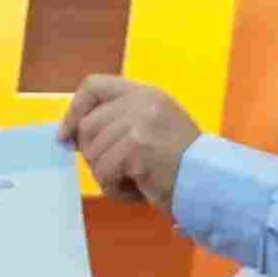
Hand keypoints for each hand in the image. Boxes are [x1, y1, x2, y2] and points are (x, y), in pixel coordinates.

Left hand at [59, 76, 201, 207]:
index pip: (93, 85)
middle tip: (116, 172)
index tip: (65, 137)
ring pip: (93, 152)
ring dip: (107, 177)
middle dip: (93, 156)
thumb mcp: (153, 128)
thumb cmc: (182, 164)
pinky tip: (137, 191)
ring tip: (133, 182)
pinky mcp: (137, 146)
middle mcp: (141, 101)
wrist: (211, 183)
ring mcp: (139, 122)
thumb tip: (70, 135)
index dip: (73, 111)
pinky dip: (115, 189)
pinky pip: (104, 172)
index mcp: (145, 92)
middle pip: (87, 126)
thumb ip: (119, 121)